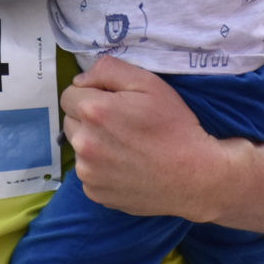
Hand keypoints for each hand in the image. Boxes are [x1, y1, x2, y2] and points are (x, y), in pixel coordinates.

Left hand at [60, 55, 231, 221]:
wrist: (194, 176)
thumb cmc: (174, 125)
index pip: (70, 94)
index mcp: (94, 111)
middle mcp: (83, 143)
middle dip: (88, 118)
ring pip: (78, 148)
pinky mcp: (95, 193)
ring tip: (126, 147)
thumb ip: (109, 70)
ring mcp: (87, 172)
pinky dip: (101, 168)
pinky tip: (126, 166)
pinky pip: (88, 173)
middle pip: (70, 121)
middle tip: (121, 123)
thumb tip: (81, 80)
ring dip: (93, 143)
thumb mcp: (149, 83)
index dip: (92, 93)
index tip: (113, 101)